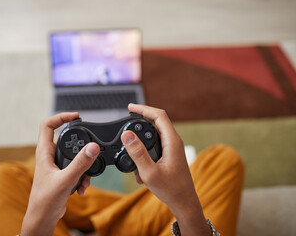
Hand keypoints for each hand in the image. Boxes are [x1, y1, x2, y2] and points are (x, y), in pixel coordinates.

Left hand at [21, 112, 99, 235]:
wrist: (43, 218)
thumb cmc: (45, 201)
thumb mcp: (65, 179)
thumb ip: (80, 163)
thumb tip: (92, 147)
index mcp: (44, 152)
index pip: (48, 125)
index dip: (61, 116)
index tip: (76, 116)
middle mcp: (49, 156)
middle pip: (65, 139)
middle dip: (79, 145)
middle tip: (90, 146)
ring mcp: (55, 166)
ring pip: (73, 156)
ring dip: (82, 165)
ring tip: (85, 177)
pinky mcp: (62, 175)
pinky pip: (75, 169)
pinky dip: (81, 176)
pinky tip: (82, 187)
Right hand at [121, 104, 209, 235]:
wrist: (184, 202)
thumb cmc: (171, 189)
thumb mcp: (150, 172)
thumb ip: (137, 152)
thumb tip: (127, 135)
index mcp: (172, 141)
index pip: (159, 115)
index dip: (144, 109)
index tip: (130, 107)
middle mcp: (174, 142)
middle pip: (157, 121)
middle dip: (141, 118)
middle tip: (127, 118)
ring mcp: (172, 148)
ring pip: (155, 133)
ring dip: (142, 137)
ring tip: (129, 142)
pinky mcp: (170, 155)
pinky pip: (156, 144)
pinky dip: (145, 148)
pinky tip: (137, 163)